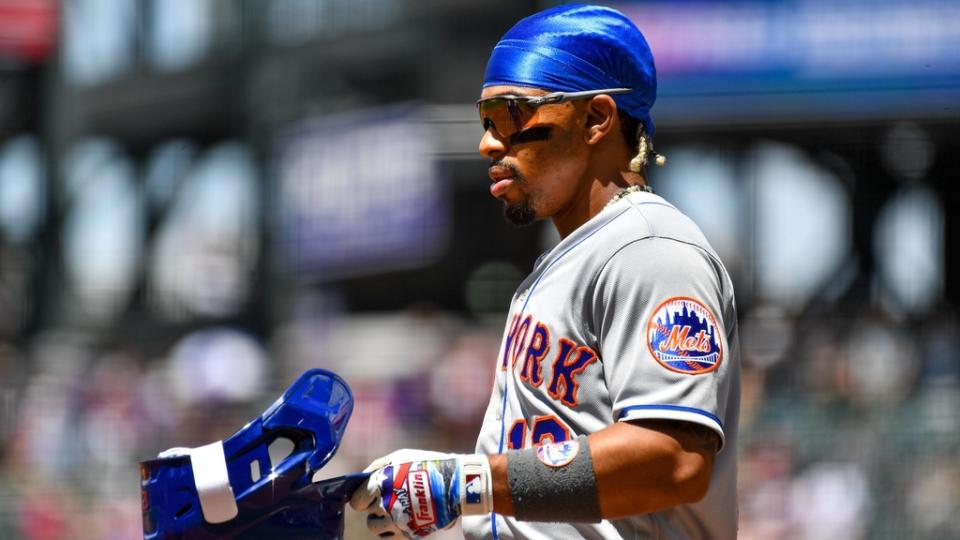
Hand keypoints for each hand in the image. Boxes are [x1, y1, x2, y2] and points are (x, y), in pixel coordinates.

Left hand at [350, 449, 491, 537]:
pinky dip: (393, 529)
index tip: (368, 495)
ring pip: (375, 528)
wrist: (454, 484)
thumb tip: (363, 477)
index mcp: (379, 485)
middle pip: (367, 514)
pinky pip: (390, 537)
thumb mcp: (400, 456)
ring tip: (394, 511)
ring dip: (381, 521)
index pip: (357, 501)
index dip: (361, 497)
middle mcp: (384, 506)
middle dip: (374, 507)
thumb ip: (377, 466)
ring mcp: (396, 522)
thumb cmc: (426, 465)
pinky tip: (403, 519)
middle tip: (387, 499)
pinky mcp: (409, 533)